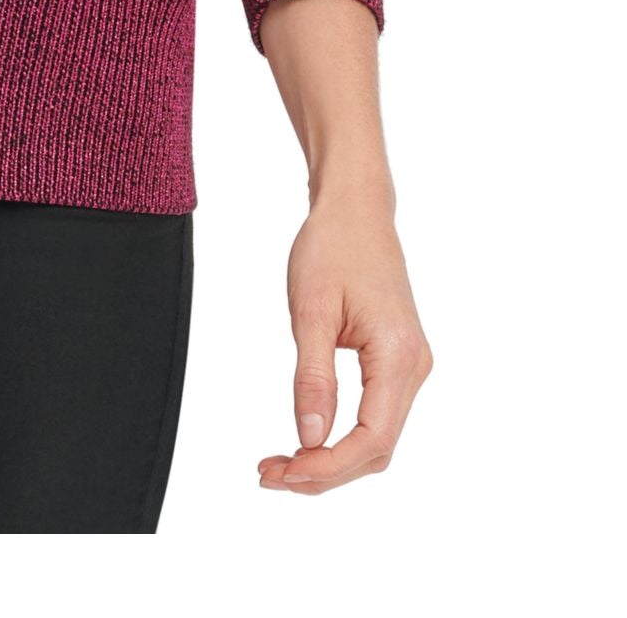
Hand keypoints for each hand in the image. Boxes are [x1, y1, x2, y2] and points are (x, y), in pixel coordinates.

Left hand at [259, 190, 433, 494]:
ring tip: (281, 464)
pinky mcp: (397, 361)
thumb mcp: (311, 309)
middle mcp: (415, 368)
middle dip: (325, 471)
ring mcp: (410, 366)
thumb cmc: (332, 247)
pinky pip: (375, 416)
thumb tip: (309, 439)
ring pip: (377, 437)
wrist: (356, 209)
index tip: (282, 472)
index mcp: (399, 356)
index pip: (372, 439)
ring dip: (332, 459)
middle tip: (269, 474)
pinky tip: (307, 441)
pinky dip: (342, 437)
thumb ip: (313, 377)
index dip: (328, 467)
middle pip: (377, 448)